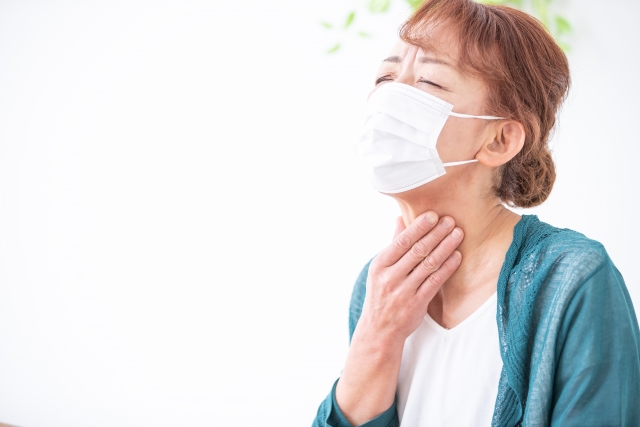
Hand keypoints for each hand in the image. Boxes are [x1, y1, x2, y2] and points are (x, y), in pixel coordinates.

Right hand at [360, 211, 463, 342]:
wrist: (379, 329)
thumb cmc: (381, 294)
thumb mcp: (380, 269)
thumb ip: (393, 244)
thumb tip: (400, 218)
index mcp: (380, 265)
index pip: (401, 242)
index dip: (418, 227)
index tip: (433, 215)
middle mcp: (390, 277)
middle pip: (417, 251)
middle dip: (435, 234)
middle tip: (450, 220)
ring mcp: (404, 291)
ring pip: (428, 264)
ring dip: (445, 247)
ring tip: (458, 233)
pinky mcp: (417, 303)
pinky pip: (435, 282)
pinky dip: (447, 267)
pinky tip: (457, 256)